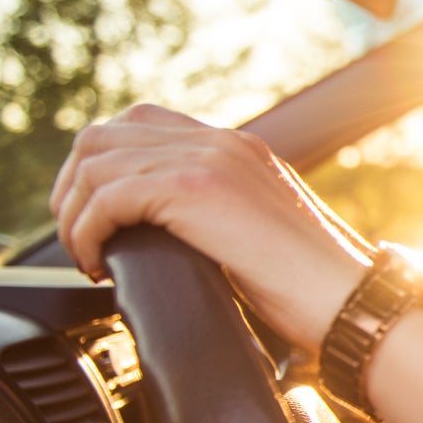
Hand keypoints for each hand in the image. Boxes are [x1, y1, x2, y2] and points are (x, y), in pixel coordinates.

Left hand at [50, 104, 367, 349]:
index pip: (140, 123)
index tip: (94, 216)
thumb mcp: (260, 233)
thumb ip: (220, 215)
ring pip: (94, 163)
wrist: (350, 299)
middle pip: (103, 135)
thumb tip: (167, 237)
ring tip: (85, 256)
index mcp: (236, 148)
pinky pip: (107, 197)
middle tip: (79, 239)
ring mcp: (210, 158)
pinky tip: (97, 265)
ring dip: (73, 214)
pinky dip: (86, 233)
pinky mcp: (197, 188)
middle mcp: (221, 141)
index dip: (100, 167)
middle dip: (72, 189)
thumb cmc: (313, 287)